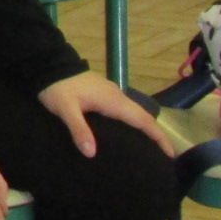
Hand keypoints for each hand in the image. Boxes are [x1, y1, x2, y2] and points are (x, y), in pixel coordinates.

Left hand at [39, 72, 175, 158]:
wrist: (48, 64)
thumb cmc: (57, 88)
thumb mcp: (66, 109)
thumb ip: (79, 129)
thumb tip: (92, 153)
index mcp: (114, 101)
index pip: (144, 121)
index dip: (159, 137)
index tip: (171, 154)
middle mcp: (117, 96)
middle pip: (143, 117)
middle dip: (156, 135)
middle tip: (164, 155)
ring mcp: (111, 93)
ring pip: (134, 112)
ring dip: (145, 127)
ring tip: (149, 147)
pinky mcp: (103, 92)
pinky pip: (124, 109)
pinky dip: (132, 121)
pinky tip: (125, 131)